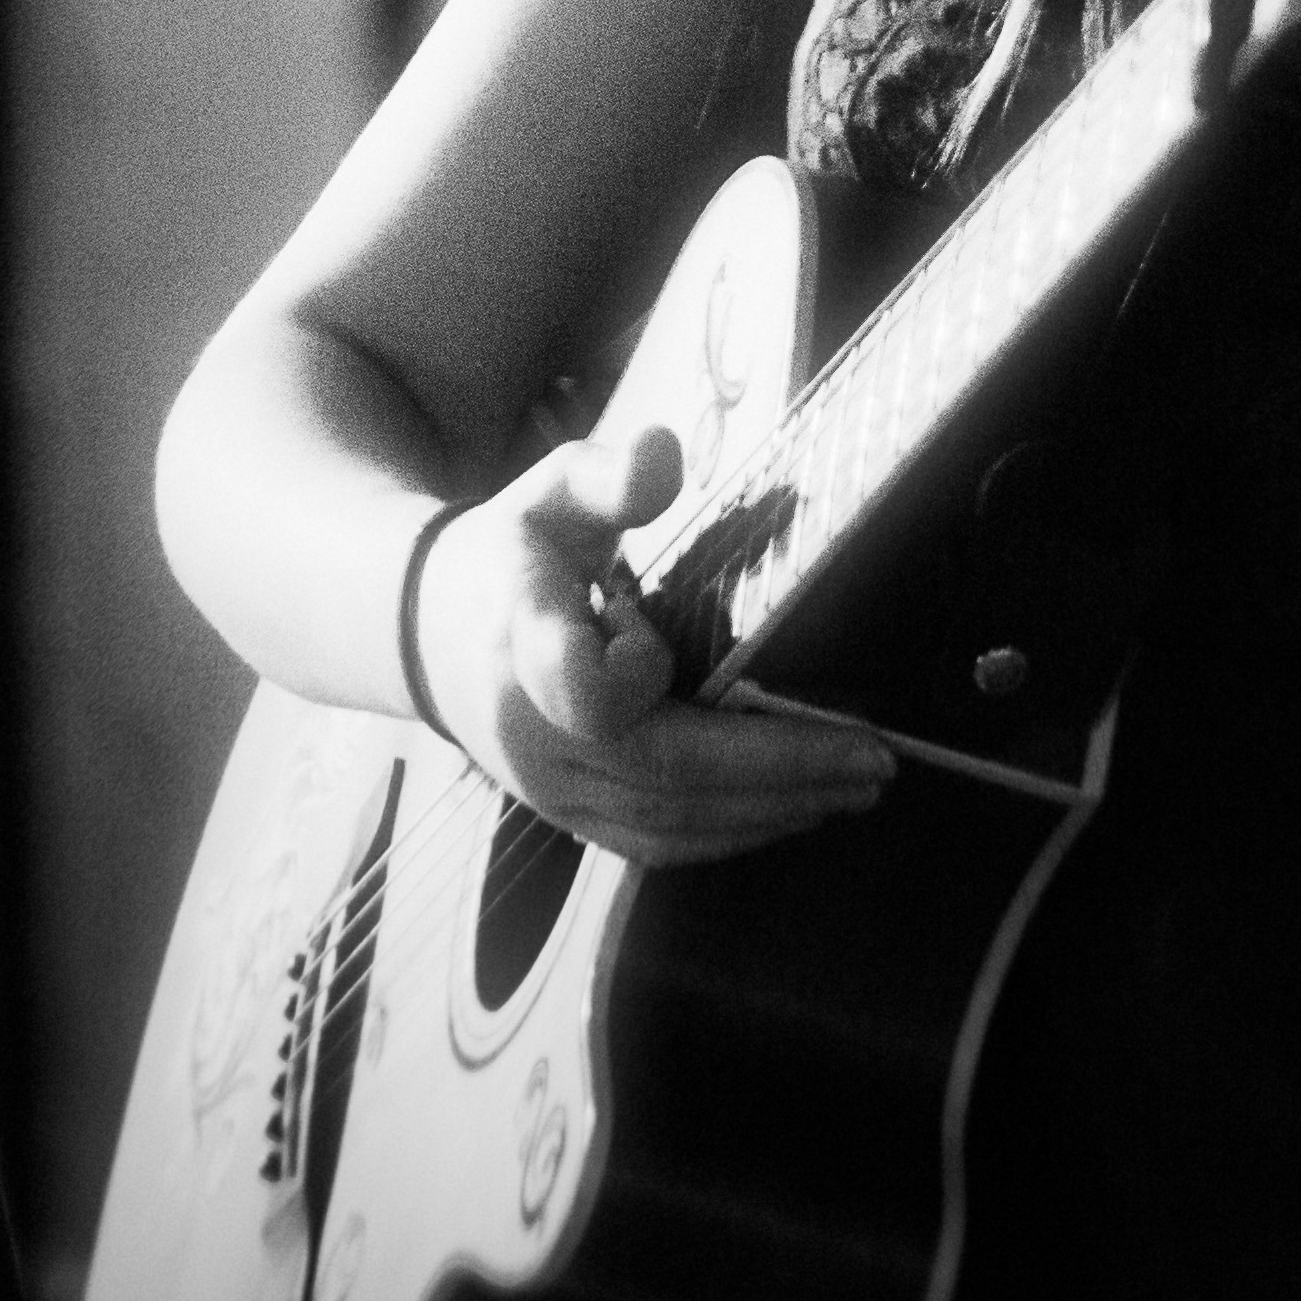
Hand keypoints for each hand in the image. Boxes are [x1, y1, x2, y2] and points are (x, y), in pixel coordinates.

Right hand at [409, 422, 896, 866]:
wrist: (425, 635)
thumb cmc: (511, 555)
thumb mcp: (548, 495)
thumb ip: (605, 477)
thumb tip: (665, 456)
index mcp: (524, 646)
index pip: (579, 690)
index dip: (632, 677)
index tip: (657, 639)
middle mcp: (537, 736)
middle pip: (664, 776)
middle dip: (779, 771)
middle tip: (875, 759)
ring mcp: (553, 790)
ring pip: (670, 824)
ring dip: (771, 813)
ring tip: (855, 788)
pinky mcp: (571, 819)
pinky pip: (658, 845)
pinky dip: (733, 836)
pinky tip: (794, 811)